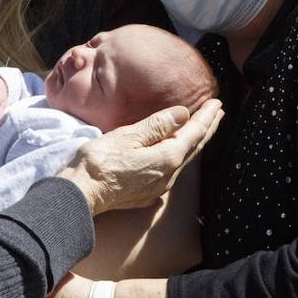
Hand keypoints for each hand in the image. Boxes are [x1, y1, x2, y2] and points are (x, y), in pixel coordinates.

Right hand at [57, 100, 221, 215]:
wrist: (81, 194)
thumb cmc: (100, 161)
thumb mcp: (129, 136)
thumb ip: (157, 125)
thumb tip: (183, 114)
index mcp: (167, 157)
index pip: (194, 132)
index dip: (206, 117)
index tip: (217, 103)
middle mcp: (168, 175)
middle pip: (194, 147)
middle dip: (206, 128)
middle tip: (217, 113)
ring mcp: (158, 186)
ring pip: (183, 160)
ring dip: (194, 142)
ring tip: (201, 129)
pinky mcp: (146, 193)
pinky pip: (171, 169)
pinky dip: (179, 155)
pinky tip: (176, 152)